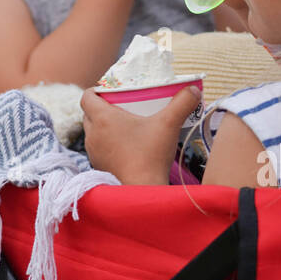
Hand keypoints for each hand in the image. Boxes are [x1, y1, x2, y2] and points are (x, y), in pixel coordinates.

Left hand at [81, 86, 200, 184]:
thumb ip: (182, 103)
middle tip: (121, 106)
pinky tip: (124, 146)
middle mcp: (93, 134)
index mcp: (102, 118)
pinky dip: (107, 144)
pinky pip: (98, 148)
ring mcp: (93, 152)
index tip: (110, 91)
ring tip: (123, 125)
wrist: (142, 190)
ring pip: (93, 131)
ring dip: (103, 126)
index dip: (95, 91)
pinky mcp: (98, 165)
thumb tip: (193, 89)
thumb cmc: (151, 155)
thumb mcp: (169, 124)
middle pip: (89, 113)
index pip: (86, 97)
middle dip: (101, 107)